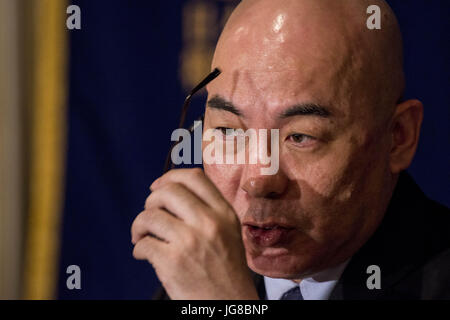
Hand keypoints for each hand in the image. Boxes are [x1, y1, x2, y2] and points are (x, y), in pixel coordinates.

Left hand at [131, 168, 258, 299]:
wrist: (229, 304)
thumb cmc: (227, 272)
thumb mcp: (229, 233)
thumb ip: (208, 211)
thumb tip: (171, 193)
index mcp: (224, 213)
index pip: (194, 177)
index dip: (169, 177)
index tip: (157, 186)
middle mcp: (209, 223)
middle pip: (167, 191)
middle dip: (150, 201)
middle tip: (150, 215)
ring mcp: (190, 242)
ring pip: (149, 216)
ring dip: (139, 226)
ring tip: (142, 237)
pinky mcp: (173, 262)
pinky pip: (143, 244)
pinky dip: (138, 249)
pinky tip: (145, 255)